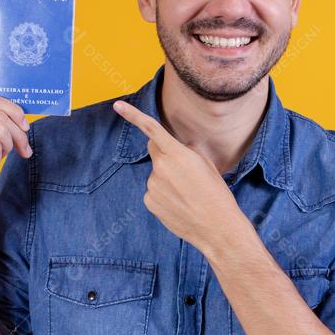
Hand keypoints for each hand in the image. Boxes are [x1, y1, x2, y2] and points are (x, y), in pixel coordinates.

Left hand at [113, 99, 243, 251]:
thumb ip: (188, 151)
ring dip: (167, 178)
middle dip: (165, 153)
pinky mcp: (149, 202)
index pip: (152, 130)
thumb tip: (179, 148)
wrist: (217, 228)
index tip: (118, 105)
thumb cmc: (216, 195)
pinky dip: (164, 195)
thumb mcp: (208, 165)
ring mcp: (153, 186)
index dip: (133, 115)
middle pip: (155, 151)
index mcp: (178, 155)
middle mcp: (161, 168)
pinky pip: (154, 191)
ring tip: (187, 194)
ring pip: (157, 174)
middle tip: (185, 171)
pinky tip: (179, 204)